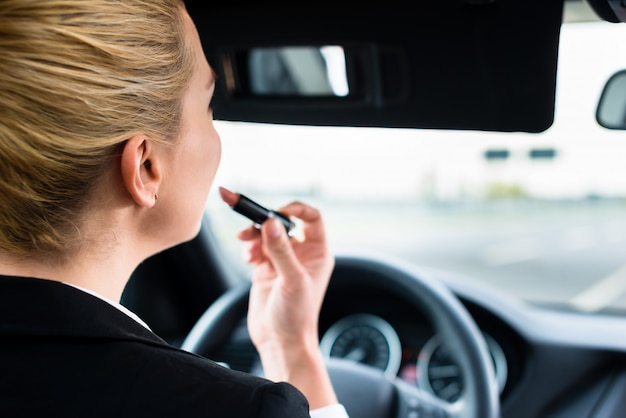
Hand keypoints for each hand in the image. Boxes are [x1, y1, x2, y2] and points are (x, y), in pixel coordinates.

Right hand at [237, 201, 336, 408]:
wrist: (279, 342)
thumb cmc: (296, 317)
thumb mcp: (291, 280)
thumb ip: (281, 250)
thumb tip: (271, 222)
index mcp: (318, 253)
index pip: (312, 218)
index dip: (295, 210)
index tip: (276, 212)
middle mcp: (301, 254)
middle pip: (284, 223)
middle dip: (266, 221)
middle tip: (249, 219)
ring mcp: (282, 261)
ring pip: (267, 234)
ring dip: (254, 234)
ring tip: (245, 242)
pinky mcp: (266, 270)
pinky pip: (256, 248)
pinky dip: (249, 248)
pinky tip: (248, 258)